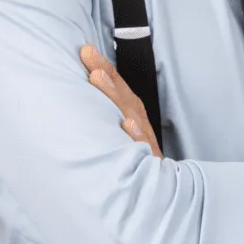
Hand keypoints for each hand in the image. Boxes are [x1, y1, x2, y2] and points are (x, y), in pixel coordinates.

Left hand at [80, 44, 163, 158]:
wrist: (157, 192)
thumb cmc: (135, 159)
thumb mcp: (122, 135)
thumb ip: (110, 113)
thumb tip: (88, 90)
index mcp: (132, 116)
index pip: (118, 88)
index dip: (104, 68)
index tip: (86, 51)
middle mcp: (137, 125)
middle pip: (122, 97)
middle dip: (105, 76)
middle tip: (89, 57)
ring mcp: (143, 143)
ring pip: (130, 116)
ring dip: (114, 97)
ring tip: (98, 78)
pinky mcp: (147, 163)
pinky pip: (142, 149)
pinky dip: (135, 136)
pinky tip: (127, 125)